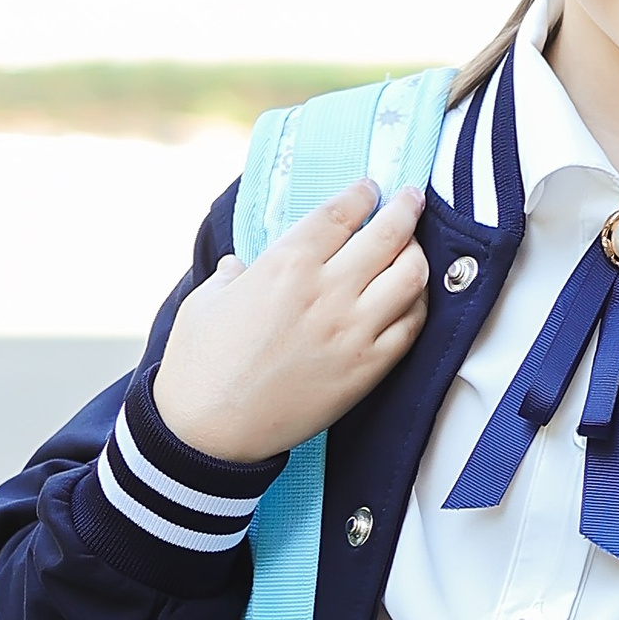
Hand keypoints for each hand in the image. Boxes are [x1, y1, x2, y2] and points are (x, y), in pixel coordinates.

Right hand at [153, 180, 429, 462]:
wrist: (210, 432)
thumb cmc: (200, 366)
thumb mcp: (206, 301)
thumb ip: (232, 275)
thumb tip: (240, 267)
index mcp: (285, 265)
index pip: (340, 213)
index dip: (361, 194)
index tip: (369, 188)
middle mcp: (327, 292)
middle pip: (387, 234)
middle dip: (405, 208)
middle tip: (411, 198)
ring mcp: (353, 331)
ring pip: (411, 276)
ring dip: (416, 253)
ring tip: (413, 247)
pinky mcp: (367, 369)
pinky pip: (411, 326)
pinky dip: (417, 304)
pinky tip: (411, 297)